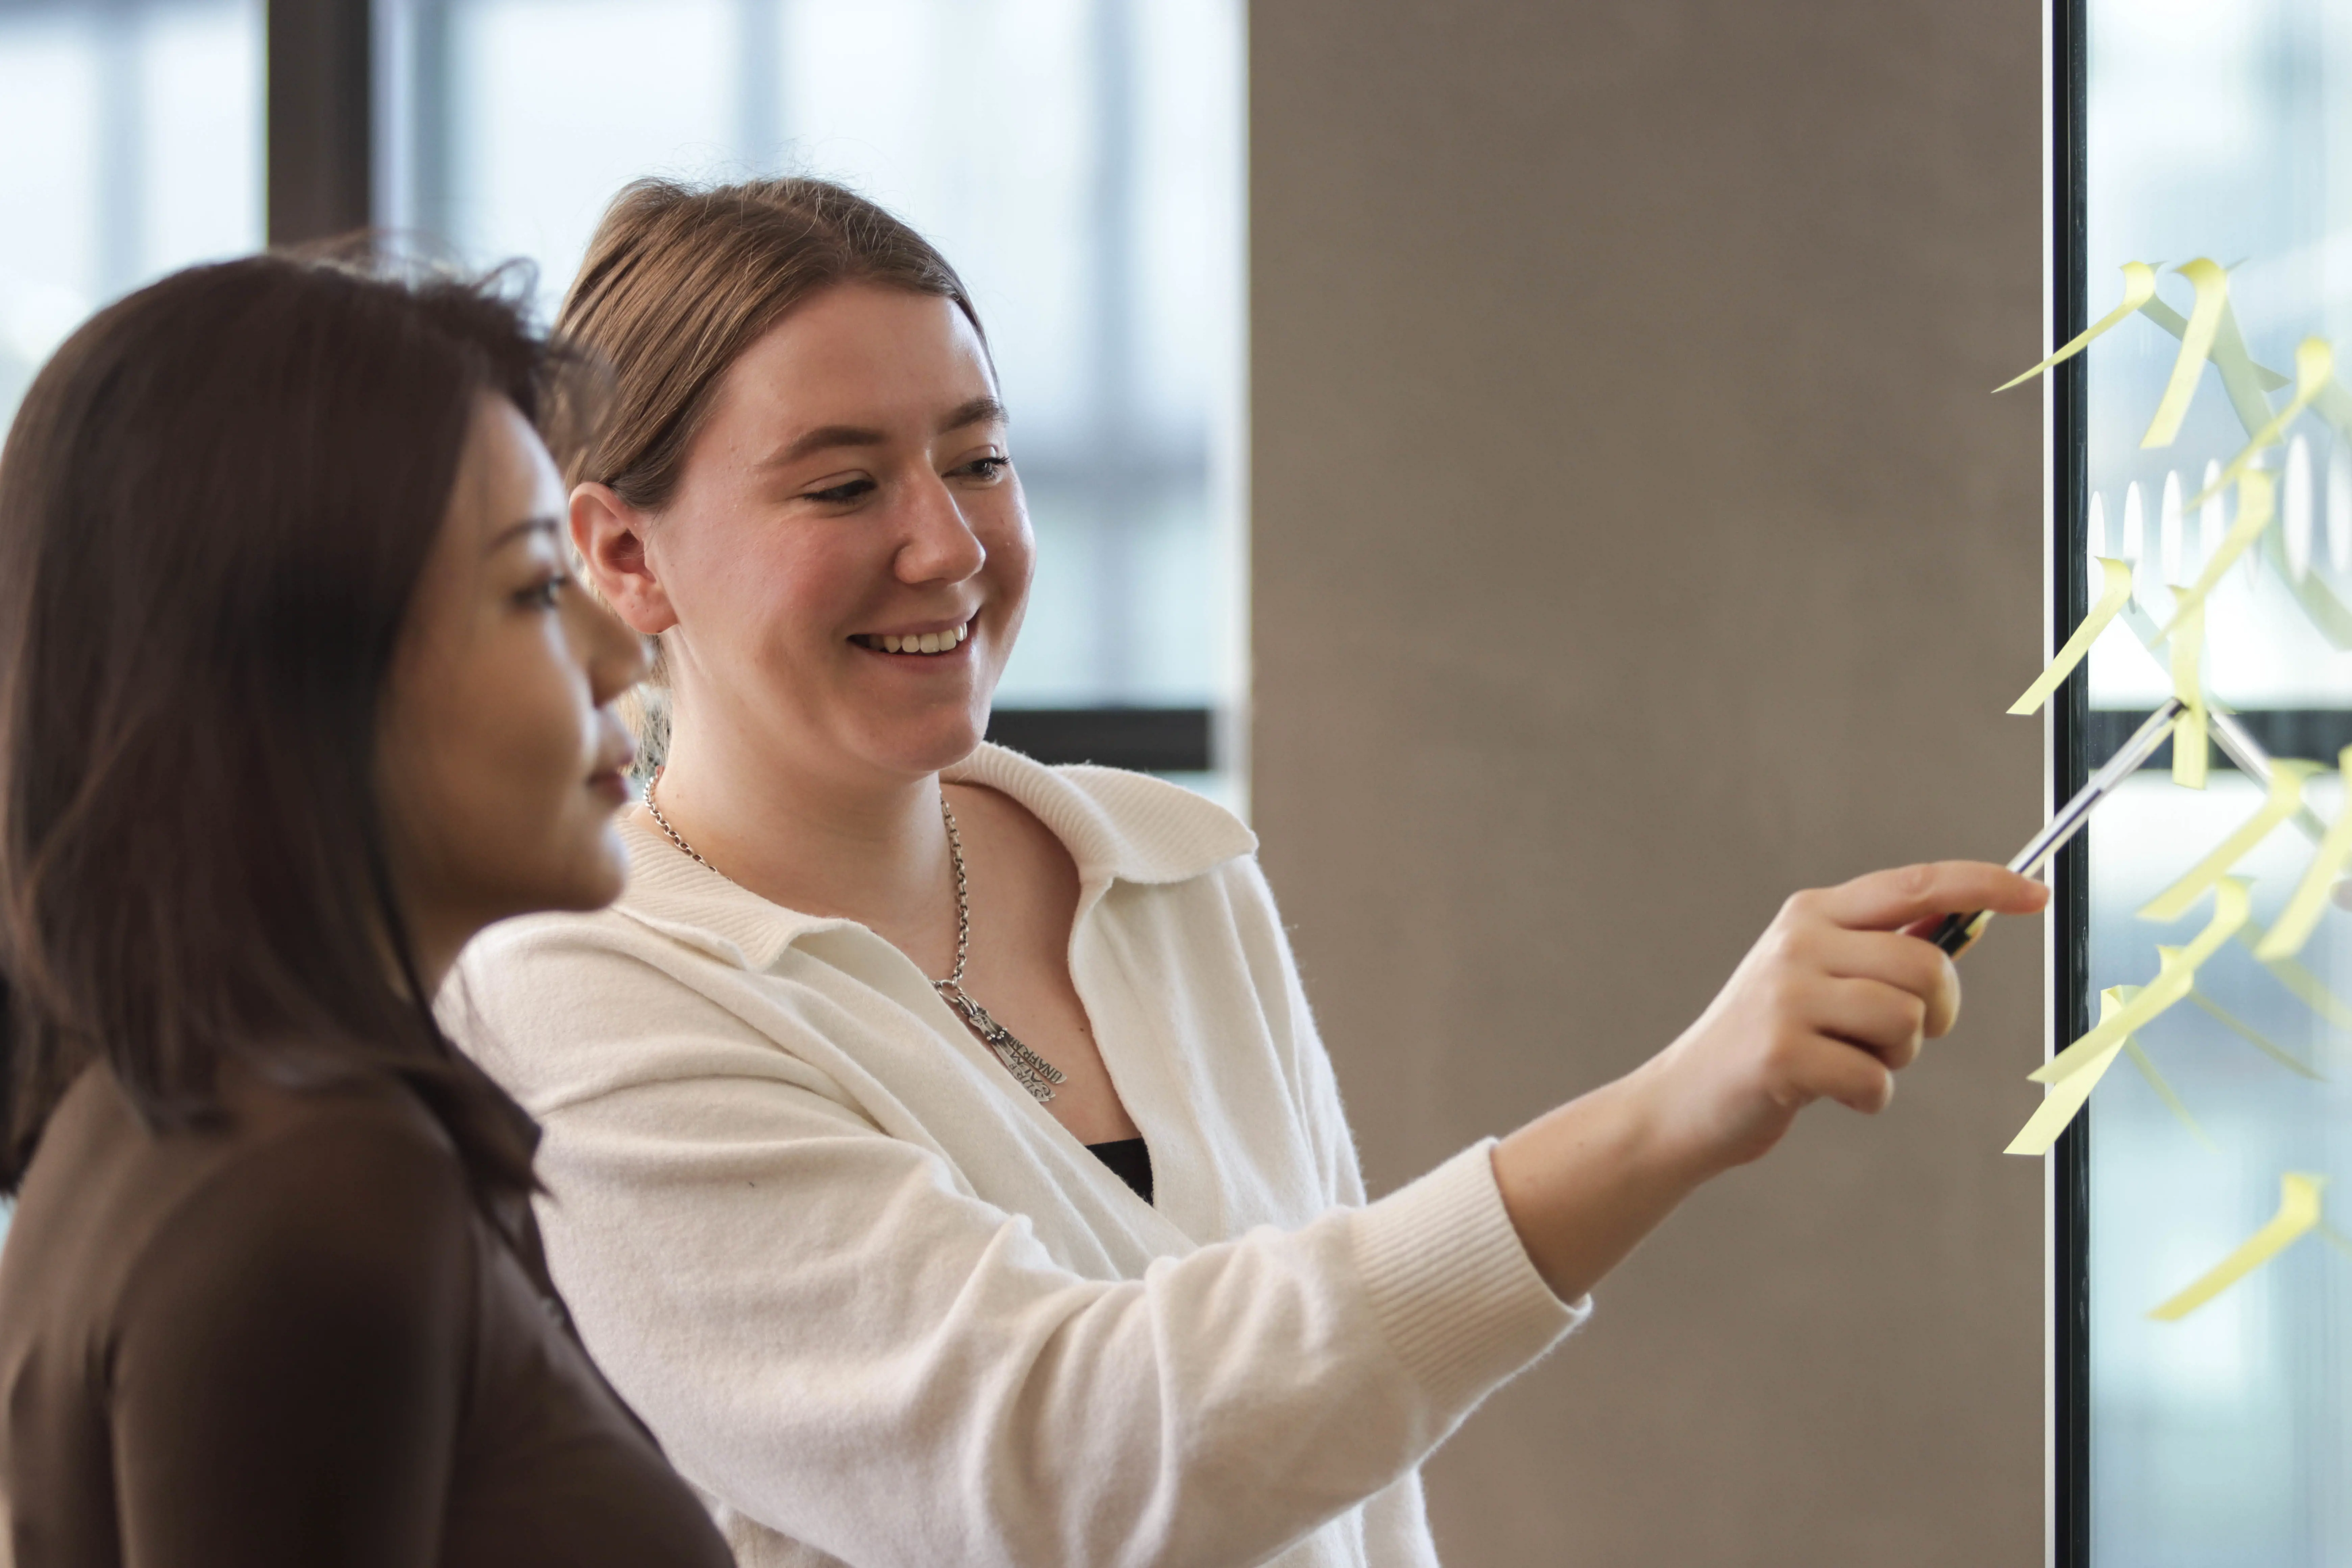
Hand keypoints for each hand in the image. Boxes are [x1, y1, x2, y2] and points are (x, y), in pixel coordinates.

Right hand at [1491, 861, 2046, 1301]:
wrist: (1685, 1101)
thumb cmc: (1767, 1040)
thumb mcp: (1818, 979)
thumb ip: (1882, 950)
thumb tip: (1969, 924)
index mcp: (1812, 914)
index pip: (1917, 884)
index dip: (1983, 885)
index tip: (2035, 893)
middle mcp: (1798, 943)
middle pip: (1925, 966)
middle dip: (1936, 1011)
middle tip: (1900, 1036)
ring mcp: (1785, 997)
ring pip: (1905, 1023)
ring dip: (1894, 1058)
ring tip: (1847, 1061)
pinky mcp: (1780, 1054)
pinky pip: (1875, 1080)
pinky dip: (1866, 1098)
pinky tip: (1824, 1092)